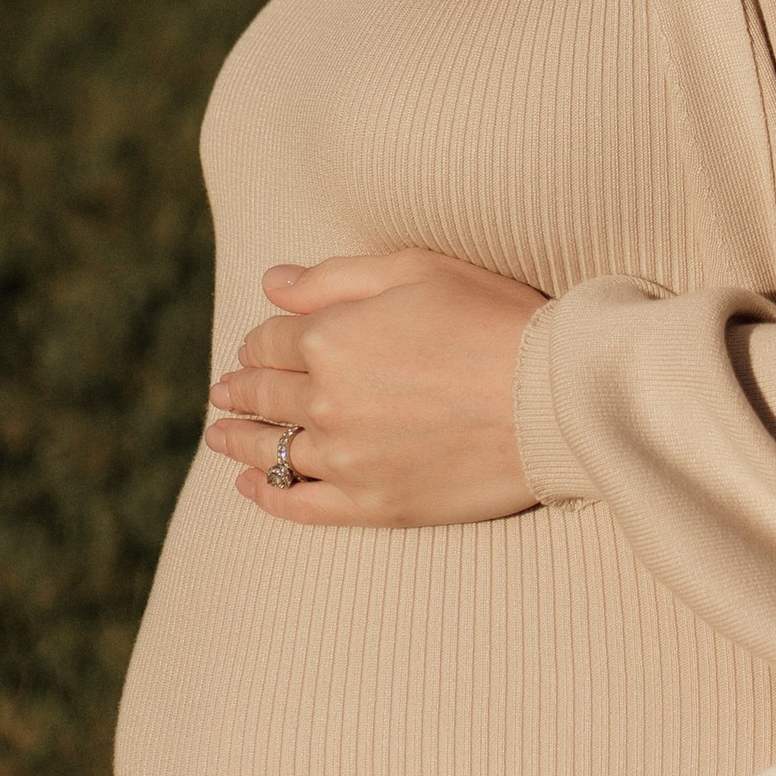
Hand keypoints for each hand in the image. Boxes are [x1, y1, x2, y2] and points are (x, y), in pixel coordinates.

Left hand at [208, 248, 542, 524]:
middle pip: (262, 394)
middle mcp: (327, 401)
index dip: (260, 340)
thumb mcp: (418, 270)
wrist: (556, 399)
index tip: (258, 344)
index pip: (270, 339)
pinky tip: (250, 486)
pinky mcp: (374, 505)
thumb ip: (335, 277)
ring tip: (220, 436)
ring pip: (270, 451)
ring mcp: (346, 459)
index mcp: (331, 339)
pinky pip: (300, 505)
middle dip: (239, 388)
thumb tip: (271, 282)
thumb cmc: (496, 320)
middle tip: (226, 390)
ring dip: (237, 440)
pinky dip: (266, 496)